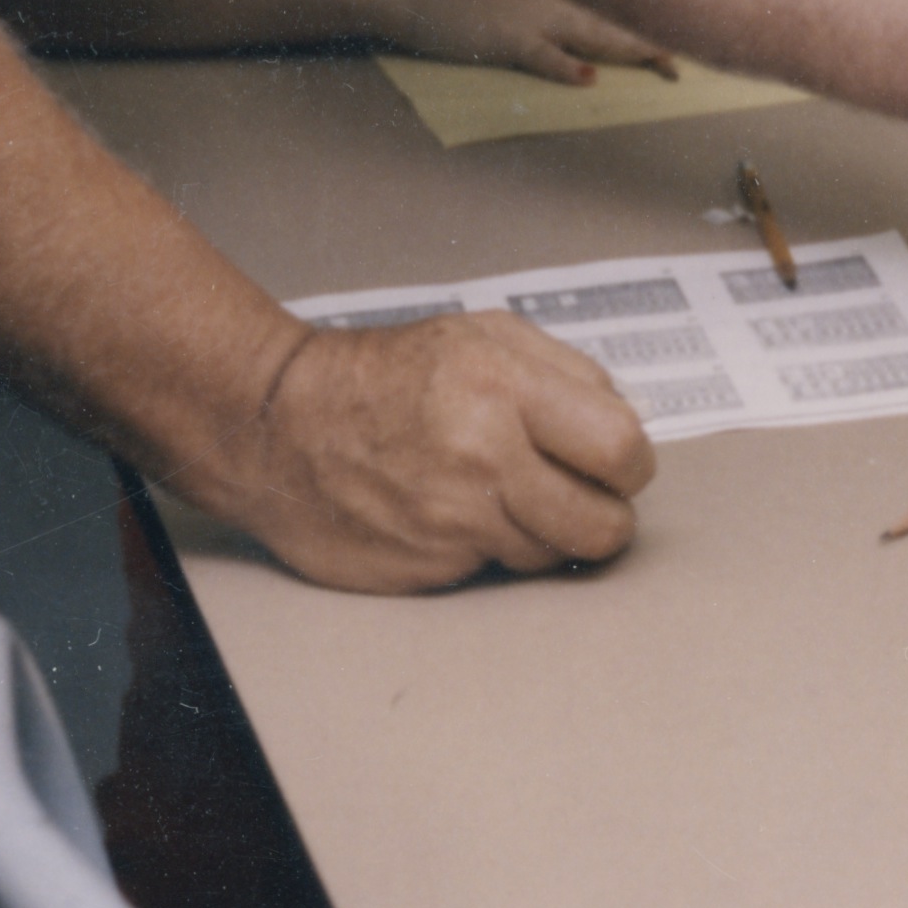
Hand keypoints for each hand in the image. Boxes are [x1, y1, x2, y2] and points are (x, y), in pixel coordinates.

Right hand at [195, 315, 659, 589]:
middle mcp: (484, 456)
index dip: (631, 466)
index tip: (616, 466)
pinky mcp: (425, 568)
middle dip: (605, 515)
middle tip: (581, 498)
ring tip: (505, 498)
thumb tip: (628, 422)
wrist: (277, 424)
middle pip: (603, 524)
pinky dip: (491, 551)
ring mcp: (454, 519)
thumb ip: (567, 374)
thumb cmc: (386, 376)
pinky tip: (460, 518)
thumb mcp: (484, 336)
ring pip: (553, 555)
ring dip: (544, 535)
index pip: (623, 450)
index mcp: (507, 387)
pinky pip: (496, 572)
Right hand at [365, 0, 675, 83]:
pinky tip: (589, 80)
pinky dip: (564, 67)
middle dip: (660, 33)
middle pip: (619, 16)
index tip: (696, 24)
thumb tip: (587, 28)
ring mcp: (531, 16)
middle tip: (703, 52)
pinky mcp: (504, 37)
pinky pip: (540, 54)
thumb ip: (553, 1)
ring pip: (592, 33)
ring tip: (668, 65)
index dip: (657, 12)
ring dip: (631, 49)